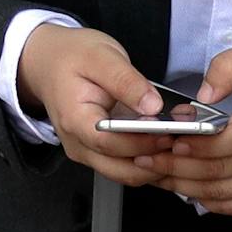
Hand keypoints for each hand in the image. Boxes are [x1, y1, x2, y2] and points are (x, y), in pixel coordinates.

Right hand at [14, 24, 176, 188]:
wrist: (49, 61)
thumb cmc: (72, 57)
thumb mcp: (101, 57)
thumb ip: (127, 81)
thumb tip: (153, 105)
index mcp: (75, 120)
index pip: (111, 144)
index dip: (143, 143)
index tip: (170, 133)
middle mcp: (78, 144)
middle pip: (120, 169)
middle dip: (155, 161)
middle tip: (183, 142)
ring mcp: (86, 151)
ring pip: (125, 174)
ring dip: (154, 163)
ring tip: (178, 141)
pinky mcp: (97, 152)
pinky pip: (125, 166)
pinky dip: (147, 159)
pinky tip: (164, 142)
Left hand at [134, 44, 231, 214]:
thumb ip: (227, 67)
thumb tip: (201, 97)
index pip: (230, 140)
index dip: (195, 144)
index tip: (169, 138)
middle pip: (220, 171)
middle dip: (177, 167)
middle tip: (148, 158)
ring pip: (224, 193)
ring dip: (185, 187)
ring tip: (158, 174)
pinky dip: (210, 203)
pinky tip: (187, 190)